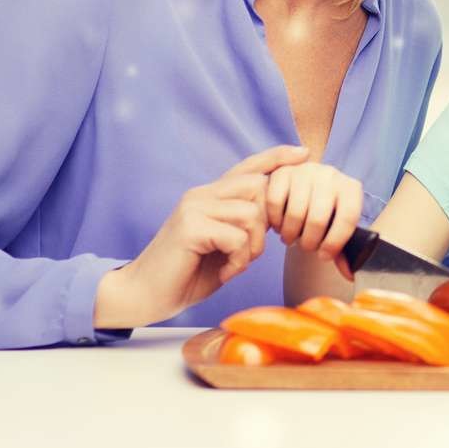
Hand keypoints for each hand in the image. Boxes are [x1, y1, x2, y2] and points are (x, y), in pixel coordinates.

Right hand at [95, 145, 308, 328]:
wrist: (144, 295)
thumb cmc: (187, 273)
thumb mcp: (223, 245)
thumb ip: (244, 226)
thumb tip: (277, 216)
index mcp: (210, 196)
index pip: (249, 167)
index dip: (276, 158)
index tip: (304, 152)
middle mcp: (201, 194)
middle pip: (259, 187)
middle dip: (267, 223)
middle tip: (251, 253)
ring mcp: (194, 207)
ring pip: (251, 214)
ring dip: (252, 248)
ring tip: (235, 266)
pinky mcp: (190, 227)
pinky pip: (237, 237)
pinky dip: (238, 260)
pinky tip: (224, 273)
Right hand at [265, 161, 363, 281]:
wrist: (308, 187)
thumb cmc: (325, 214)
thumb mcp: (337, 228)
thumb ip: (343, 251)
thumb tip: (351, 275)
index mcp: (351, 188)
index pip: (347, 219)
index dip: (335, 243)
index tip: (324, 257)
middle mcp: (331, 175)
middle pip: (318, 218)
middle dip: (310, 242)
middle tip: (306, 247)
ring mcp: (306, 171)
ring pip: (295, 212)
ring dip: (291, 234)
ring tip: (293, 238)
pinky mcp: (283, 173)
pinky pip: (275, 203)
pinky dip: (276, 221)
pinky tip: (280, 226)